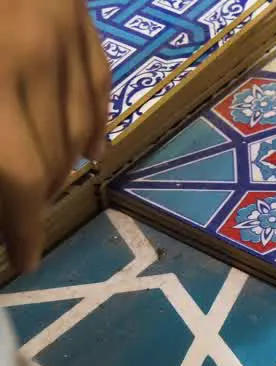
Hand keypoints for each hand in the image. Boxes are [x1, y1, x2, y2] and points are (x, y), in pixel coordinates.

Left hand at [0, 0, 109, 271]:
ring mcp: (63, 29)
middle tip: (10, 230)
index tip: (12, 263)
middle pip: (49, 158)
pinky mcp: (77, 10)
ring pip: (79, 127)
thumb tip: (3, 174)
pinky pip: (98, 85)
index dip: (17, 231)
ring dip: (56, 168)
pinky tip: (81, 150)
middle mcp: (34, 56)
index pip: (16, 176)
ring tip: (30, 190)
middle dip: (29, 205)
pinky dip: (90, 125)